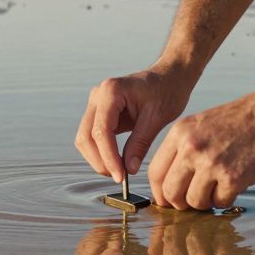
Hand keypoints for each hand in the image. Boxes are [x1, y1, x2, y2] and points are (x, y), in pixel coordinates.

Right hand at [75, 63, 195, 182]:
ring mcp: (96, 103)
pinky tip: (117, 162)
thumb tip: (128, 169)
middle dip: (100, 160)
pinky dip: (101, 152)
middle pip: (86, 136)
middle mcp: (97, 95)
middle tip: (119, 178)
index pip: (101, 132)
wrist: (169, 77)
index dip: (109, 157)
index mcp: (111, 91)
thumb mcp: (156, 118)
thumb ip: (140, 143)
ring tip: (118, 172)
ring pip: (85, 138)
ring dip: (97, 158)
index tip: (120, 176)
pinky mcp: (99, 112)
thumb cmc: (166, 91)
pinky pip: (92, 136)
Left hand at [148, 94, 254, 209]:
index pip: (155, 172)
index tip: (168, 201)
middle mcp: (192, 148)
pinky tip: (235, 184)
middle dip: (181, 204)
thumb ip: (183, 149)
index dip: (160, 193)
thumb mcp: (201, 125)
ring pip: (193, 202)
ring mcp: (212, 163)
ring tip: (218, 188)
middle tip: (194, 201)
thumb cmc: (240, 120)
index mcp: (180, 133)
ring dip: (206, 202)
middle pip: (170, 193)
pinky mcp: (233, 177)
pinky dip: (226, 199)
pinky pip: (220, 203)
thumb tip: (170, 185)